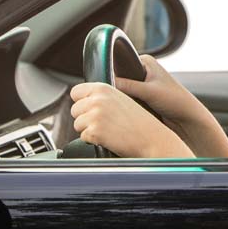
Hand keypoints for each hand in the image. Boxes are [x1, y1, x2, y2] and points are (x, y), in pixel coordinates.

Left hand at [69, 82, 192, 157]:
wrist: (152, 138)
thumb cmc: (140, 122)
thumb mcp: (122, 99)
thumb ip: (102, 96)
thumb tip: (83, 100)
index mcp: (104, 88)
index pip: (76, 92)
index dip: (82, 102)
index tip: (93, 109)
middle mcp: (97, 99)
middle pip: (74, 110)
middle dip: (85, 118)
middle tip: (105, 123)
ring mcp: (95, 115)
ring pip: (77, 124)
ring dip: (89, 130)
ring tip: (109, 130)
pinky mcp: (94, 131)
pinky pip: (83, 137)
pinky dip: (93, 140)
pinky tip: (109, 138)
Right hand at [109, 56, 227, 157]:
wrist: (188, 119)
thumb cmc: (176, 101)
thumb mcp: (149, 92)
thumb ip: (127, 86)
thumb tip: (104, 84)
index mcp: (146, 61)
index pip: (120, 65)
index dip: (112, 76)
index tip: (105, 88)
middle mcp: (144, 71)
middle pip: (119, 79)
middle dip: (117, 90)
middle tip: (116, 100)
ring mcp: (143, 85)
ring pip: (122, 91)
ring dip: (122, 99)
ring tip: (123, 106)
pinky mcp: (143, 98)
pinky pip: (128, 100)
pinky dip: (127, 105)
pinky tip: (126, 112)